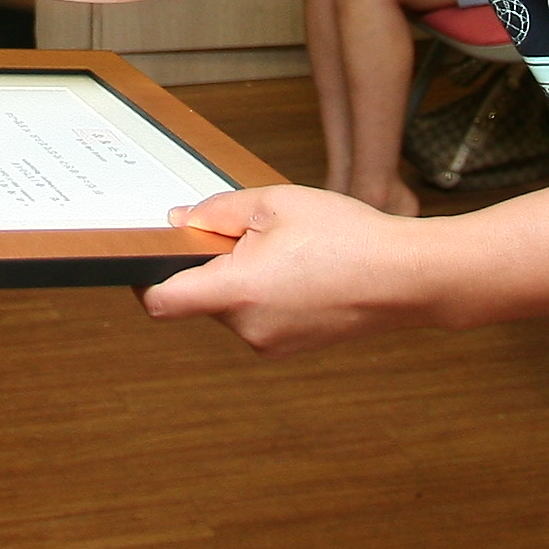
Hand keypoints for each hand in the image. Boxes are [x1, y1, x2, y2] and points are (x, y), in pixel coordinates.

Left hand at [140, 185, 443, 351]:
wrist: (405, 277)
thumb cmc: (347, 237)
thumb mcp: (275, 203)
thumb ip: (217, 212)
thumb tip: (180, 221)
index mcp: (237, 291)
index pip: (162, 301)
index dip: (142, 278)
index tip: (147, 256)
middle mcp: (248, 328)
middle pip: (200, 296)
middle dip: (211, 263)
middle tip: (248, 231)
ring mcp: (269, 343)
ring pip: (230, 306)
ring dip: (241, 277)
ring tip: (286, 249)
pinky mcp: (288, 345)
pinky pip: (257, 316)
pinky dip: (264, 292)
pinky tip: (299, 269)